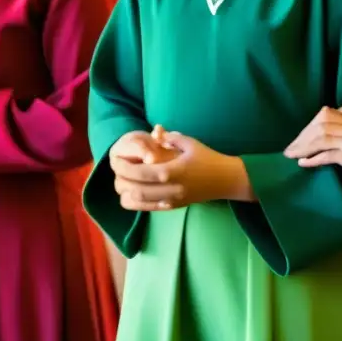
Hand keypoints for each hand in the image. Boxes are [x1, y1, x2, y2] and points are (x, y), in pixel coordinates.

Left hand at [111, 127, 244, 209]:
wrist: (226, 180)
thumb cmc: (208, 158)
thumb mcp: (190, 143)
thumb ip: (170, 138)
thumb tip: (155, 132)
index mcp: (173, 171)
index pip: (141, 173)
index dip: (124, 168)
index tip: (116, 159)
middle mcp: (171, 189)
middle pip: (136, 190)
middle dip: (121, 180)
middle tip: (115, 170)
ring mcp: (172, 201)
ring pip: (140, 202)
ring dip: (126, 192)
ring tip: (121, 180)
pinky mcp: (173, 207)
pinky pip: (149, 208)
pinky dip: (135, 203)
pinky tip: (131, 193)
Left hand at [284, 105, 341, 190]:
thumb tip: (328, 133)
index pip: (325, 115)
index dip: (309, 125)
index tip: (300, 138)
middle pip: (320, 125)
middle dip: (302, 136)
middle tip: (290, 149)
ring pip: (321, 138)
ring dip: (303, 147)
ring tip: (291, 155)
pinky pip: (326, 155)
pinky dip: (312, 159)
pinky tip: (303, 163)